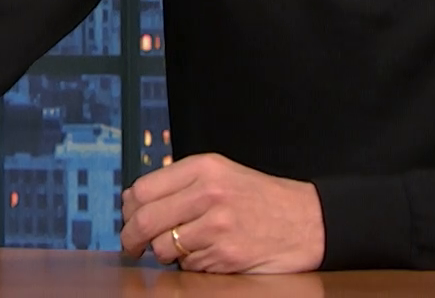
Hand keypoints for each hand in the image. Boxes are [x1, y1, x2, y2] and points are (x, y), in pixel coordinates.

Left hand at [118, 153, 324, 274]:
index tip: (128, 218)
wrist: (307, 221)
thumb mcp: (221, 174)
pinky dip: (191, 264)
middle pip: (145, 219)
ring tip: (183, 247)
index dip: (128, 209)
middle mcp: (209, 193)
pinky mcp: (226, 254)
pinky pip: (188, 266)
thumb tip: (133, 201)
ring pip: (163, 247)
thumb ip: (180, 183)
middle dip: (131, 238)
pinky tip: (209, 253)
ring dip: (165, 253)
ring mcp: (217, 226)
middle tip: (132, 245)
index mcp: (204, 168)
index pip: (143, 189)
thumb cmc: (260, 199)